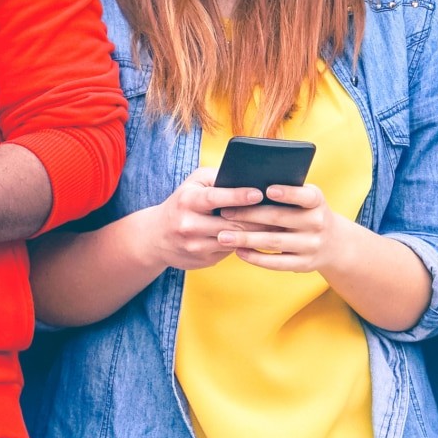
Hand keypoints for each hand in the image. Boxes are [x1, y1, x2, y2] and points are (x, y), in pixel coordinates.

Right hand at [133, 167, 267, 270]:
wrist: (155, 237)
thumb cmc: (183, 203)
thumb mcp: (193, 184)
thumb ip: (217, 178)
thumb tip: (249, 176)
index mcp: (187, 201)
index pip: (215, 198)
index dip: (238, 196)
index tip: (259, 193)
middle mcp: (189, 225)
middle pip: (230, 223)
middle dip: (258, 218)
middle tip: (282, 212)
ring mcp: (195, 246)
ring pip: (233, 241)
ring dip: (257, 234)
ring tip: (279, 226)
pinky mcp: (202, 261)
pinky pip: (230, 252)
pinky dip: (247, 245)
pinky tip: (262, 239)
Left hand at [215, 182, 360, 272]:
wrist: (334, 244)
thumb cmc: (307, 214)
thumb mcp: (306, 201)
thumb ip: (286, 193)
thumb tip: (247, 187)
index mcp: (317, 202)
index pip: (306, 196)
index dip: (288, 193)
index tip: (268, 190)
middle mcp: (317, 223)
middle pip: (279, 218)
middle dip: (249, 215)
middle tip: (224, 213)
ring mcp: (312, 245)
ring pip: (274, 242)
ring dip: (246, 239)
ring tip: (223, 236)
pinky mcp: (304, 264)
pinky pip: (276, 263)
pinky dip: (255, 257)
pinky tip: (239, 251)